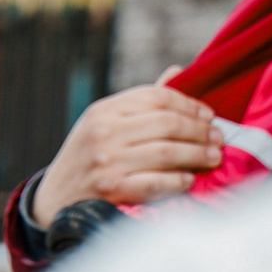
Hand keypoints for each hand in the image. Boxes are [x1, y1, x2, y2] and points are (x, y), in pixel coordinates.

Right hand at [29, 75, 221, 224]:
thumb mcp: (103, 123)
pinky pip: (156, 182)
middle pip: (167, 123)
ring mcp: (106, 163)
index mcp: (102, 111)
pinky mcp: (111, 190)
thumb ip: (140, 102)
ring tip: (213, 157)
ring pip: (167, 152)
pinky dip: (178, 181)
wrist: (54, 200)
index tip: (208, 115)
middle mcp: (103, 133)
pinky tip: (188, 179)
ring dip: (197, 155)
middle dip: (200, 131)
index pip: (157, 97)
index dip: (190, 105)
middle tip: (217, 137)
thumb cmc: (87, 158)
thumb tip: (177, 71)